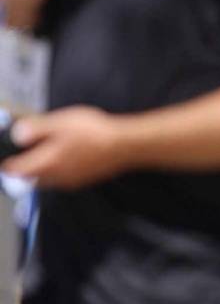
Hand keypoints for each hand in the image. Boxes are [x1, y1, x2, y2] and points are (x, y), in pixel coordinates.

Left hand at [1, 106, 130, 189]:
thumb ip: (34, 130)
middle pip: (30, 178)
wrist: (125, 146)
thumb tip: (17, 134)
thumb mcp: (59, 122)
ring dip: (43, 169)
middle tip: (26, 152)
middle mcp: (56, 177)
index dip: (8, 162)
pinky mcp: (84, 180)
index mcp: (45, 163)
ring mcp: (71, 180)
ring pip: (47, 179)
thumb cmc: (94, 133)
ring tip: (48, 152)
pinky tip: (68, 156)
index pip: (15, 170)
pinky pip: (63, 179)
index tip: (6, 156)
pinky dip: (59, 170)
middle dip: (25, 167)